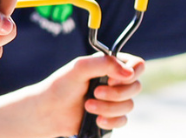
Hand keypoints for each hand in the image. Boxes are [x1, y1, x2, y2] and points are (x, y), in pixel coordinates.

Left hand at [0, 53, 144, 137]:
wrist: (48, 111)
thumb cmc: (61, 85)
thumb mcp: (80, 68)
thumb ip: (104, 64)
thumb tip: (129, 72)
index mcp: (110, 65)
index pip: (137, 65)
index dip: (131, 73)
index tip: (111, 78)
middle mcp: (115, 81)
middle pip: (136, 87)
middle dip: (115, 93)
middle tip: (94, 92)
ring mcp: (114, 100)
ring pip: (129, 105)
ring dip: (109, 107)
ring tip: (87, 106)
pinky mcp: (111, 116)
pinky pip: (123, 121)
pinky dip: (111, 121)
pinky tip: (96, 119)